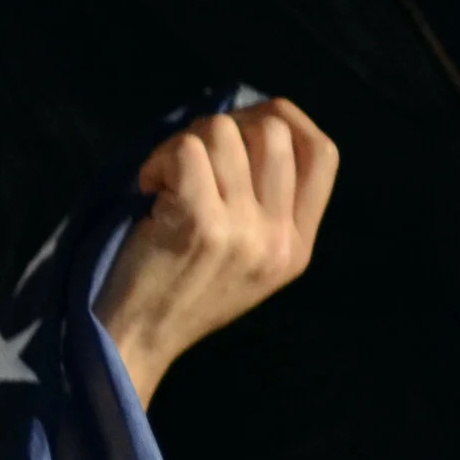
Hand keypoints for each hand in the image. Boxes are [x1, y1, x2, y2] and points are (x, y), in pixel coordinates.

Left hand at [94, 97, 338, 403]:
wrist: (136, 339)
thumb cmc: (177, 290)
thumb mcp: (245, 259)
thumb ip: (264, 204)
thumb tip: (253, 121)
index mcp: (297, 246)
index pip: (323, 154)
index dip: (287, 120)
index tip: (246, 120)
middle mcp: (279, 239)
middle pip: (274, 131)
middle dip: (223, 125)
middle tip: (188, 158)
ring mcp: (243, 232)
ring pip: (223, 133)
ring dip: (181, 144)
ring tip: (163, 180)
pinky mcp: (200, 225)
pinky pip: (187, 151)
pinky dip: (159, 159)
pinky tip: (148, 189)